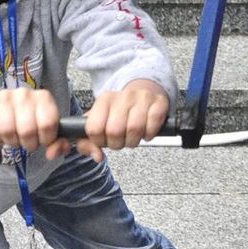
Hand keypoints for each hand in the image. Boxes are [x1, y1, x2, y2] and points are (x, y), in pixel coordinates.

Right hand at [0, 87, 62, 160]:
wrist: (4, 115)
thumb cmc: (31, 123)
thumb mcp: (48, 132)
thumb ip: (58, 144)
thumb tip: (53, 153)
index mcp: (44, 97)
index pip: (48, 124)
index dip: (45, 139)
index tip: (43, 140)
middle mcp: (25, 93)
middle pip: (27, 130)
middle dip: (27, 143)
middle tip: (27, 141)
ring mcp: (6, 95)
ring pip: (7, 130)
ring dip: (11, 141)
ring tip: (14, 136)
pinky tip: (0, 133)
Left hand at [49, 80, 169, 162]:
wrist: (144, 92)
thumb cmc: (120, 112)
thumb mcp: (99, 122)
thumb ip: (88, 142)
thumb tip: (97, 156)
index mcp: (104, 99)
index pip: (94, 128)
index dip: (99, 141)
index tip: (104, 139)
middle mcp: (123, 96)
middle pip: (114, 131)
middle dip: (117, 144)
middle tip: (120, 141)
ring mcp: (142, 98)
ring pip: (134, 129)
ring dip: (133, 141)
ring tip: (132, 137)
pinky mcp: (159, 102)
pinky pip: (153, 124)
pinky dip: (149, 134)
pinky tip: (146, 132)